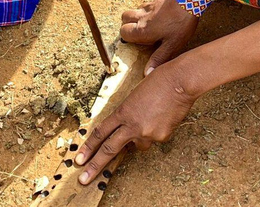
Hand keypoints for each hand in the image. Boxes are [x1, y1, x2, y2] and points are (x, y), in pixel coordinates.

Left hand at [74, 62, 196, 184]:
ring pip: (138, 145)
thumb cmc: (158, 81)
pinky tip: (163, 117)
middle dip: (95, 165)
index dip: (88, 147)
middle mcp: (132, 125)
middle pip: (109, 149)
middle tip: (84, 179)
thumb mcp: (135, 95)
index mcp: (123, 111)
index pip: (101, 132)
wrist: (180, 82)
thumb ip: (128, 113)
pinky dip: (157, 132)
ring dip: (140, 138)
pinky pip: (155, 139)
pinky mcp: (161, 137)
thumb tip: (128, 127)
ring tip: (151, 118)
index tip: (79, 158)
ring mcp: (147, 133)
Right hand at [120, 0, 198, 74]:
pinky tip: (159, 16)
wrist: (190, 0)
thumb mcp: (172, 45)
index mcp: (143, 30)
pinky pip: (145, 5)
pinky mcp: (156, 0)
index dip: (127, 38)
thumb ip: (158, 58)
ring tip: (148, 25)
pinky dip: (147, 11)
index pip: (123, 32)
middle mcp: (142, 17)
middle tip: (139, 32)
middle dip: (127, 25)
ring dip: (136, 17)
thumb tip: (147, 74)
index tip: (138, 41)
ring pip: (133, 10)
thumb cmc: (180, 24)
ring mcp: (148, 6)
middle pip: (124, 18)